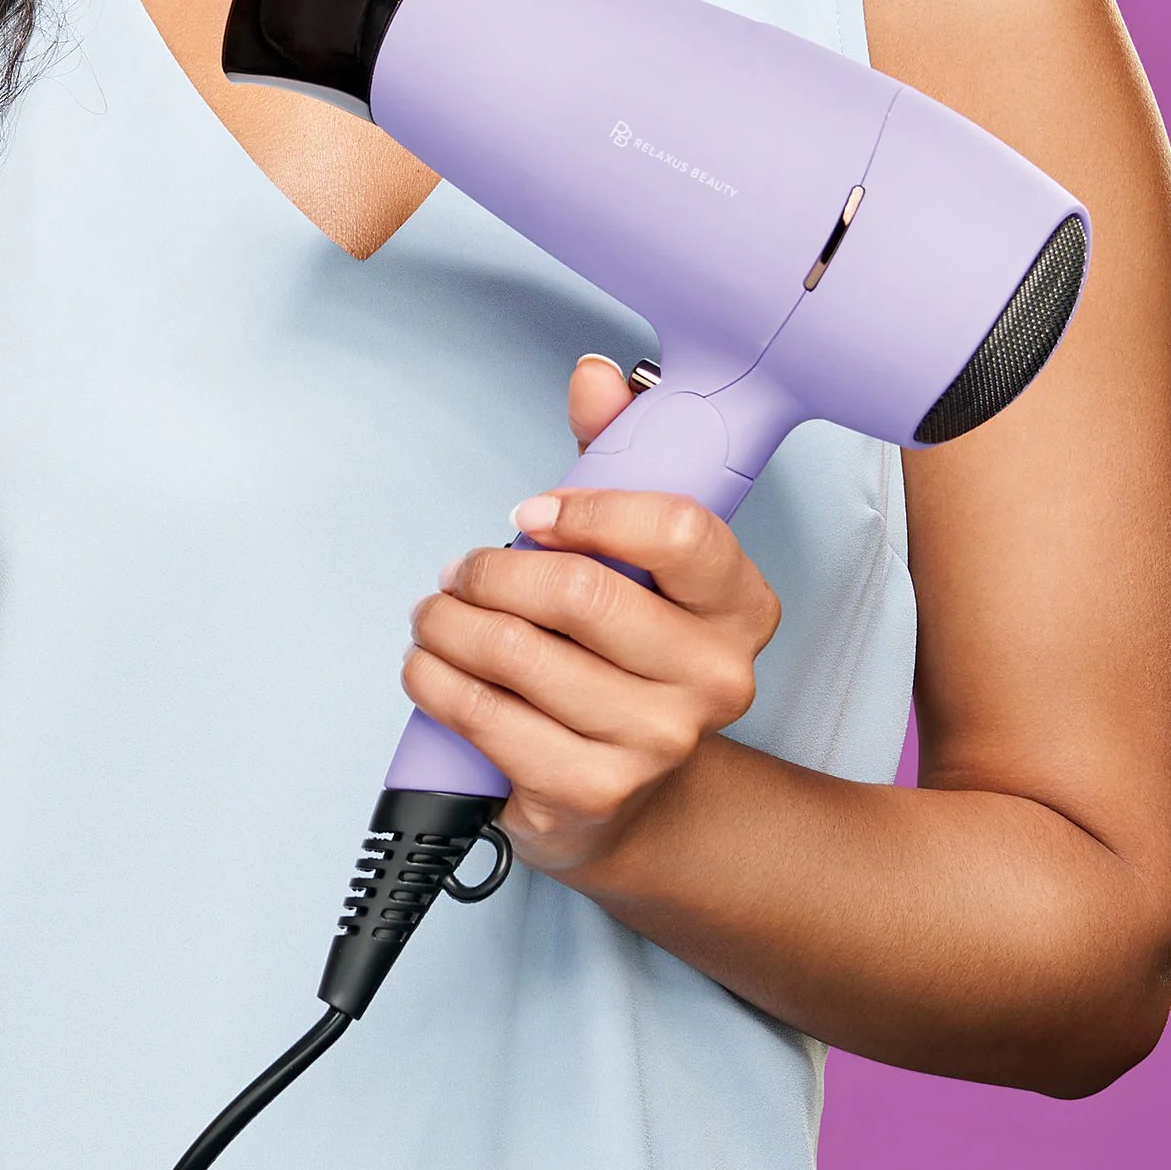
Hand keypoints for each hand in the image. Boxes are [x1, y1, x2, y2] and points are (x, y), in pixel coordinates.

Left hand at [403, 354, 781, 875]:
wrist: (631, 792)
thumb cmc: (624, 653)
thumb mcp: (632, 551)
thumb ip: (617, 454)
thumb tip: (593, 377)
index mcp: (739, 605)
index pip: (679, 532)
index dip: (591, 510)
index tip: (531, 513)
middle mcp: (714, 677)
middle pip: (583, 593)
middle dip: (493, 571)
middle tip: (463, 571)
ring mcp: (658, 742)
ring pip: (521, 655)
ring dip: (450, 625)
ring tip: (436, 615)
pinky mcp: (592, 792)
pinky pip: (488, 719)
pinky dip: (438, 682)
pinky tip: (431, 666)